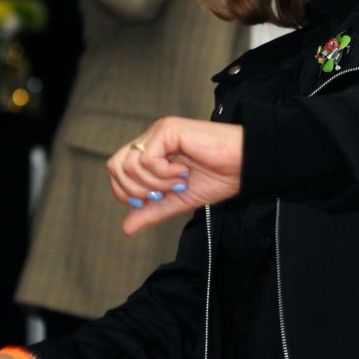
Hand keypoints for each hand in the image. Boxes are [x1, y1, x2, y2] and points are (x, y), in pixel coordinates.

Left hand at [107, 116, 242, 235]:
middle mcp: (152, 139)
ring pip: (128, 163)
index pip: (116, 171)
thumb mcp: (177, 201)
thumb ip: (152, 211)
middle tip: (164, 192)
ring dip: (154, 182)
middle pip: (115, 166)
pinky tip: (183, 172)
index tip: (154, 199)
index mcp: (151, 152)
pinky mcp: (168, 129)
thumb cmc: (217, 178)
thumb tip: (126, 228)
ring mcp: (159, 132)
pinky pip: (146, 158)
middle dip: (136, 189)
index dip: (127, 192)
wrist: (243, 166)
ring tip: (178, 181)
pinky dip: (163, 173)